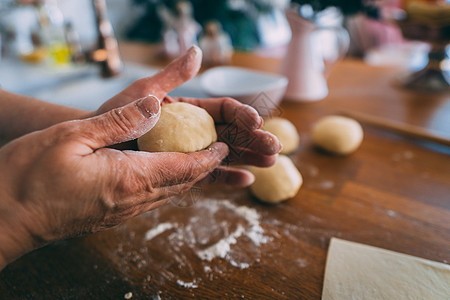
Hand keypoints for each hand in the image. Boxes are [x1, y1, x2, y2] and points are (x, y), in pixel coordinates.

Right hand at [0, 96, 228, 268]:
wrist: (4, 219)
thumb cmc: (29, 177)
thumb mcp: (72, 136)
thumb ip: (118, 121)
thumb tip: (156, 106)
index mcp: (129, 179)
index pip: (183, 167)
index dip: (209, 157)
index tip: (224, 145)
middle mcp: (132, 201)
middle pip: (181, 183)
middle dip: (206, 167)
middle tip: (222, 150)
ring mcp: (121, 212)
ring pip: (168, 193)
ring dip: (189, 176)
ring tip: (201, 160)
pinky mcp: (110, 216)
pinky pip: (150, 198)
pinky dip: (168, 184)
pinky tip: (164, 173)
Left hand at [93, 46, 281, 184]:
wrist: (95, 146)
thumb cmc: (115, 115)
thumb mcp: (144, 91)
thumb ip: (172, 75)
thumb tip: (196, 52)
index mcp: (189, 110)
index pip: (223, 110)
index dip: (242, 115)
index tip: (256, 121)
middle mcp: (194, 131)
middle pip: (232, 134)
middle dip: (254, 139)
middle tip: (276, 147)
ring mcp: (190, 152)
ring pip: (226, 154)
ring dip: (248, 157)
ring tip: (271, 162)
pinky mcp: (182, 171)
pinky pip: (207, 175)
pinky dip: (226, 178)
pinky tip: (246, 181)